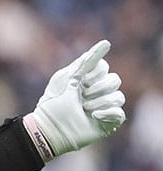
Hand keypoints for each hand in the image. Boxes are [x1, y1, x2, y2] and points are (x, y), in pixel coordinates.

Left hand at [24, 39, 125, 159]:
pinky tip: (94, 116)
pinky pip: (120, 113)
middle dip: (98, 88)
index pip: (104, 68)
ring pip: (119, 96)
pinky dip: (107, 113)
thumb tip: (107, 42)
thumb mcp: (68, 77)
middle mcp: (98, 92)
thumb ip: (86, 60)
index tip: (81, 80)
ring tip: (85, 108)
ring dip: (100, 101)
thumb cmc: (54, 102)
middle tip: (82, 96)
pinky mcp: (108, 121)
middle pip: (115, 80)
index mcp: (87, 79)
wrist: (50, 127)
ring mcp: (104, 106)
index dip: (95, 73)